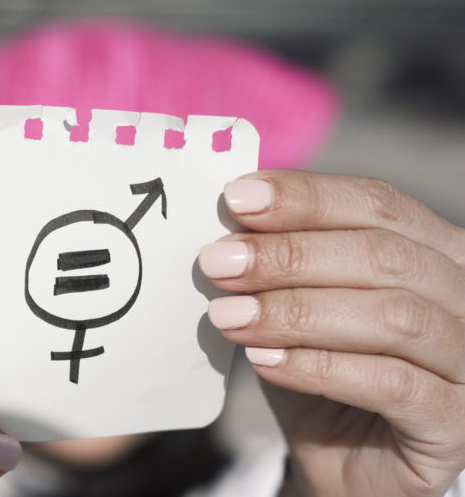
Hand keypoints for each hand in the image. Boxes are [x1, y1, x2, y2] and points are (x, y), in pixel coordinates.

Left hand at [199, 171, 464, 496]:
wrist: (337, 459)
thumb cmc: (319, 370)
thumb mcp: (295, 301)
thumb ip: (279, 257)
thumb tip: (232, 212)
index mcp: (434, 250)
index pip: (377, 204)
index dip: (305, 198)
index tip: (236, 198)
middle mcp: (463, 296)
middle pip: (384, 256)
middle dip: (290, 255)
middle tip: (218, 263)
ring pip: (393, 317)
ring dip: (295, 311)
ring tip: (228, 315)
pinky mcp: (455, 422)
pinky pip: (392, 384)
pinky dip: (318, 367)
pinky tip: (263, 362)